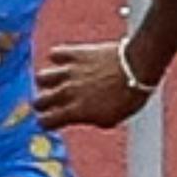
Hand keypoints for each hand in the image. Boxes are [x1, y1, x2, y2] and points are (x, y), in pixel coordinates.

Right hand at [43, 43, 157, 134]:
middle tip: (51, 102)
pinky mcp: (75, 53)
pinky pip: (55, 54)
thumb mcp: (112, 118)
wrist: (137, 69)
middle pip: (39, 101)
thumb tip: (86, 116)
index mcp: (75, 111)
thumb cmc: (129, 96)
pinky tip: (66, 60)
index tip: (52, 120)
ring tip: (56, 81)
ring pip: (42, 78)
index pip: (46, 121)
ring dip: (47, 81)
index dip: (47, 122)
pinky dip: (58, 57)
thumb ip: (93, 119)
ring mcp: (69, 72)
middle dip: (43, 104)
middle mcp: (67, 92)